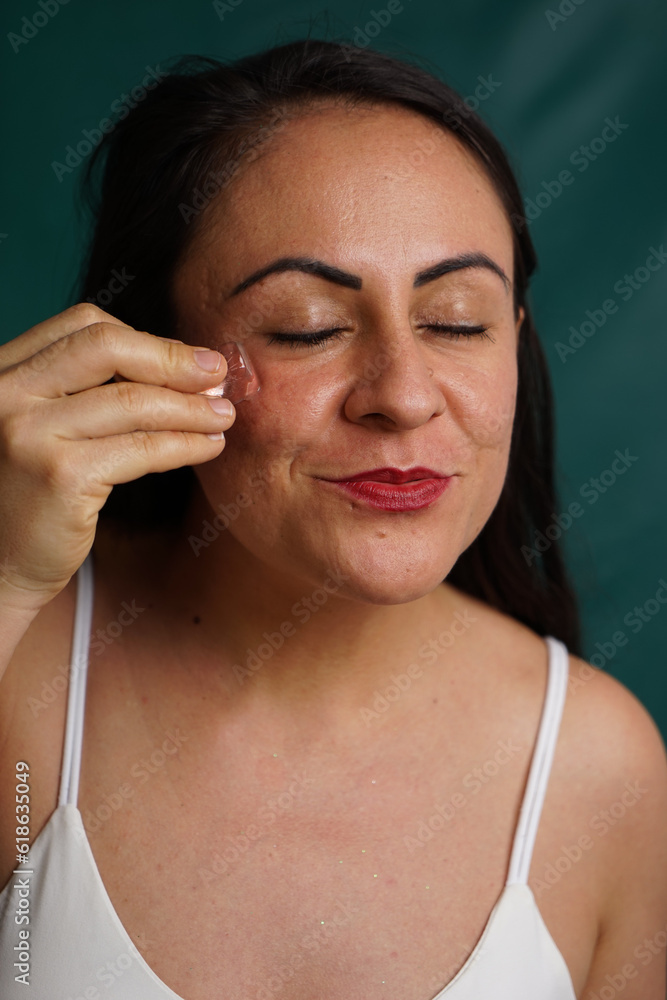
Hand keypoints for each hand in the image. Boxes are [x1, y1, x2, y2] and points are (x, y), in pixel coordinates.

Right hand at [0, 302, 235, 610]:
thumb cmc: (29, 496)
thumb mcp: (41, 425)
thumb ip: (81, 391)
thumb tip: (181, 366)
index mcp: (1, 370)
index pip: (81, 326)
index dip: (144, 339)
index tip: (188, 359)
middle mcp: (5, 392)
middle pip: (107, 347)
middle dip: (173, 359)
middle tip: (217, 375)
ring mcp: (29, 432)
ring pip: (133, 401)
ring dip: (191, 407)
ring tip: (223, 416)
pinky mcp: (60, 475)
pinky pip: (141, 449)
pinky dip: (184, 445)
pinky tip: (207, 447)